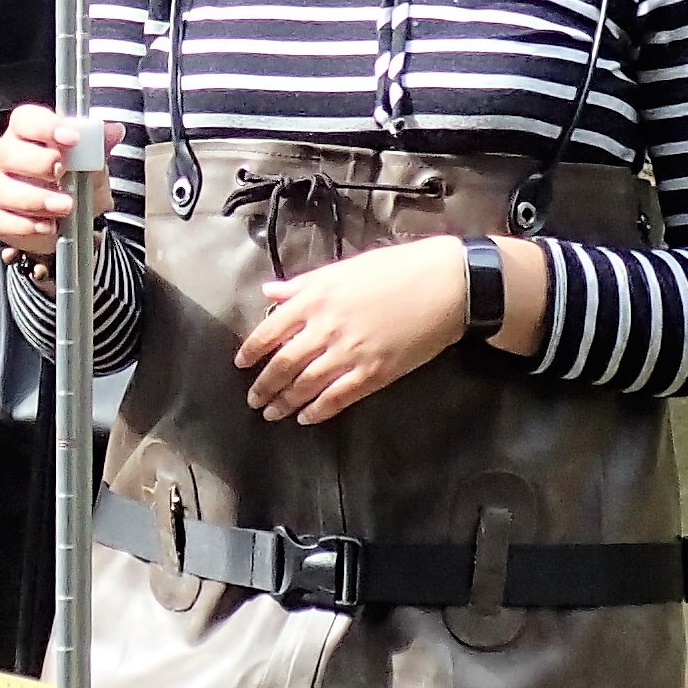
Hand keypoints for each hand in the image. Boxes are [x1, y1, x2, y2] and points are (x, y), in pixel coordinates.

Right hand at [0, 102, 112, 267]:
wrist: (72, 222)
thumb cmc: (76, 185)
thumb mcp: (93, 165)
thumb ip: (99, 147)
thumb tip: (113, 131)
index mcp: (27, 136)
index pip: (24, 120)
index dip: (45, 126)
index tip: (71, 138)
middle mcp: (7, 158)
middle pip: (8, 152)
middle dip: (38, 163)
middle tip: (62, 172)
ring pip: (4, 190)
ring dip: (37, 199)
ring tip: (64, 206)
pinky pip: (3, 221)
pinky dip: (27, 226)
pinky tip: (47, 226)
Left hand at [235, 241, 473, 425]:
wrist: (445, 285)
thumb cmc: (396, 268)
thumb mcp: (344, 268)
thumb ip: (303, 284)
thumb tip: (269, 292)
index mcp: (316, 297)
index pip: (270, 329)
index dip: (252, 350)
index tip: (241, 363)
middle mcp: (326, 327)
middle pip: (284, 364)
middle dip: (264, 385)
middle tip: (253, 399)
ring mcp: (349, 353)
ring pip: (306, 385)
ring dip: (285, 402)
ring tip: (272, 413)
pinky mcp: (374, 373)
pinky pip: (337, 398)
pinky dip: (318, 411)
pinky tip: (306, 419)